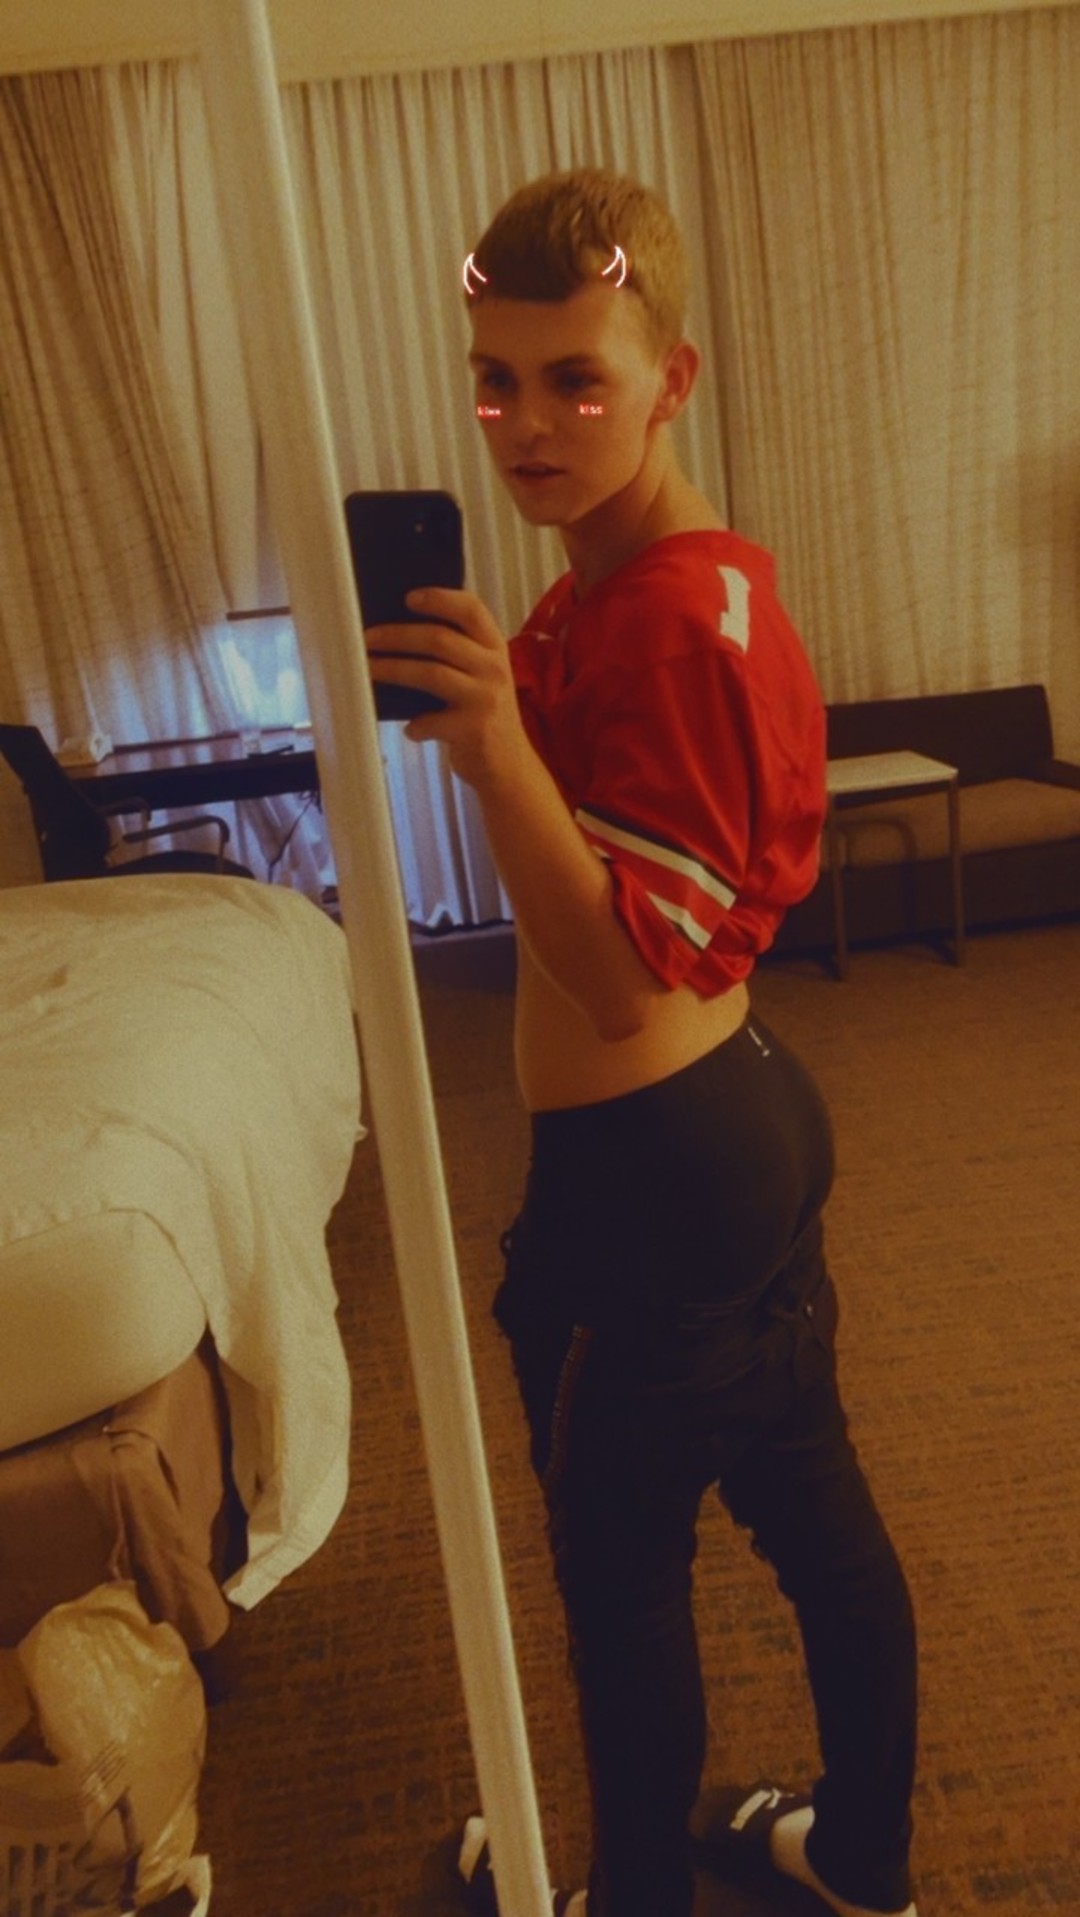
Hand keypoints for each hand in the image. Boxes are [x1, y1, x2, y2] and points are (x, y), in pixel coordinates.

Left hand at [364, 587, 531, 788]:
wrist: (510, 766)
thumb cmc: (485, 715)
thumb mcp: (484, 676)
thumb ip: (459, 654)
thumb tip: (400, 633)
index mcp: (495, 649)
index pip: (471, 610)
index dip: (439, 598)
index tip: (407, 597)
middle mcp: (494, 668)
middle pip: (439, 639)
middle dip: (396, 636)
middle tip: (366, 639)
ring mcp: (485, 699)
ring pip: (430, 673)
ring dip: (392, 670)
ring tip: (368, 670)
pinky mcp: (473, 729)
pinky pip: (431, 720)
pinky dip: (415, 725)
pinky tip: (410, 729)